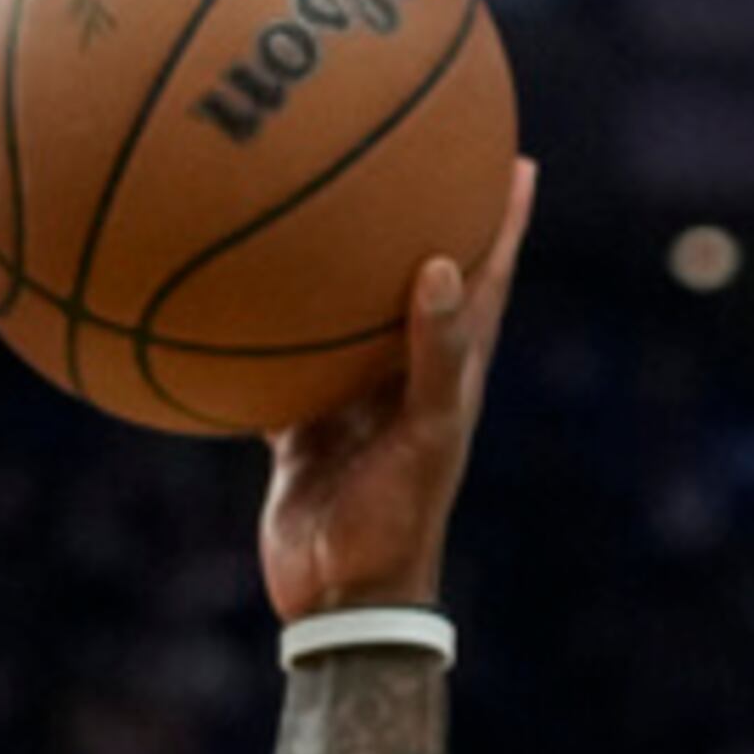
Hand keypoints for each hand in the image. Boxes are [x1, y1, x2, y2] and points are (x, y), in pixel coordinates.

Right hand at [258, 155, 536, 623]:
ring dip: (343, 270)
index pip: (487, 280)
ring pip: (349, 318)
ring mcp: (352, 402)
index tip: (515, 159)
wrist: (337, 598)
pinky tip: (238, 295)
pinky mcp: (303, 429)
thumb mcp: (425, 438)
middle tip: (426, 155)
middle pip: (422, 280)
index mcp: (450, 375)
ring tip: (328, 207)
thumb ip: (435, 357)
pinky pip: (283, 364)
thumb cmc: (396, 522)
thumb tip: (441, 265)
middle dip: (428, 221)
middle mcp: (402, 377)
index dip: (506, 221)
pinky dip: (266, 333)